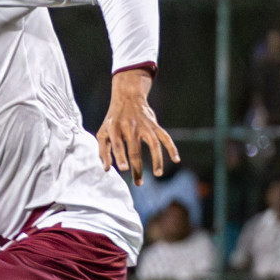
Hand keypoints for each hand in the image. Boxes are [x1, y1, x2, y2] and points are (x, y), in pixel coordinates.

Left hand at [97, 69, 178, 184]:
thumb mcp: (103, 132)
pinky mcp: (154, 125)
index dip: (120, 156)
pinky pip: (165, 137)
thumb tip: (107, 169)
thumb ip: (103, 151)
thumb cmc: (112, 120)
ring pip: (153, 144)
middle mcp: (130, 127)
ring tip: (158, 174)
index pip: (118, 144)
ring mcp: (144, 126)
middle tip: (138, 183)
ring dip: (157, 160)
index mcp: (115, 128)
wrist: (127, 96)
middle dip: (137, 167)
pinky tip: (176, 159)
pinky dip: (172, 147)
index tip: (124, 169)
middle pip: (135, 150)